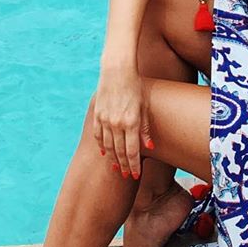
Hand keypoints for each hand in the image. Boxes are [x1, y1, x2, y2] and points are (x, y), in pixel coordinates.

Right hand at [94, 56, 152, 179]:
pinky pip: (98, 135)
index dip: (134, 165)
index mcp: (131, 122)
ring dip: (113, 158)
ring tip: (116, 168)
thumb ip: (146, 128)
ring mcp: (105, 119)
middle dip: (124, 165)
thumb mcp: (144, 106)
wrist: (117, 71)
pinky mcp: (97, 114)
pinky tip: (104, 153)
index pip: (132, 151)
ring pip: (108, 146)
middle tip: (127, 176)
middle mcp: (116, 123)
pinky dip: (101, 145)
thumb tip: (150, 147)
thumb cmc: (135, 86)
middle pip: (119, 151)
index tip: (135, 174)